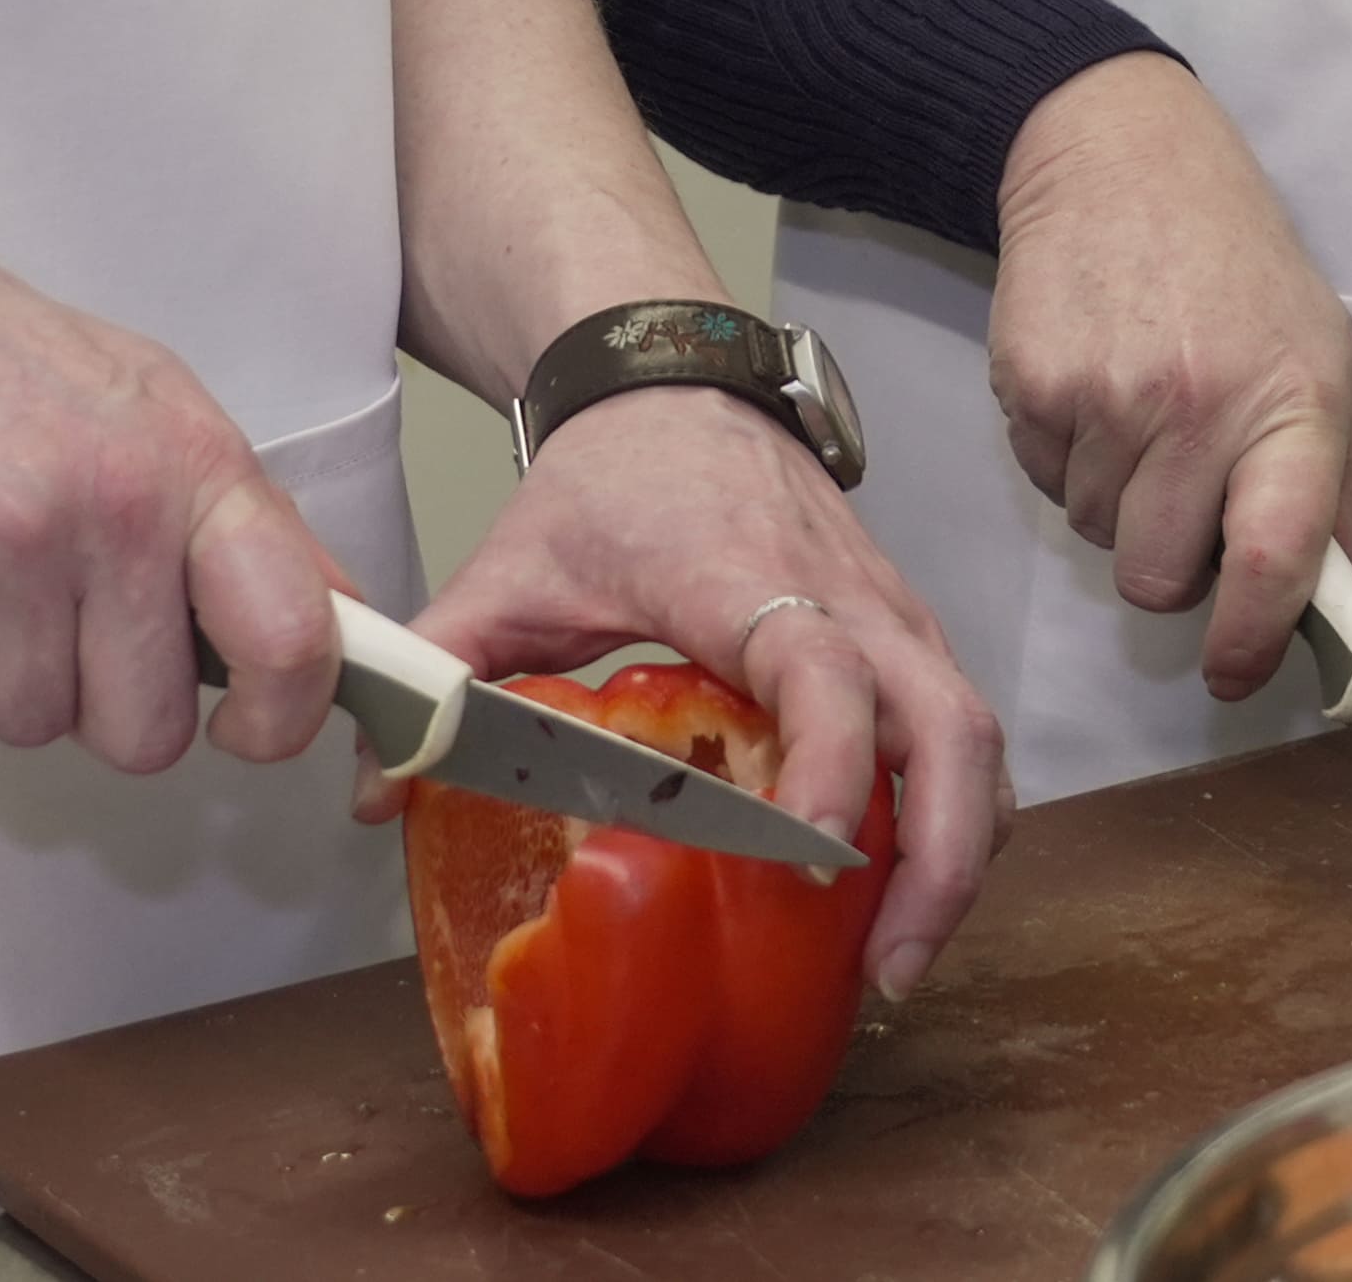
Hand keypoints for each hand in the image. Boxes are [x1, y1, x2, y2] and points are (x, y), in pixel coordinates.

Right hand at [0, 196, 350, 776]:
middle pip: (148, 729)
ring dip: (6, 684)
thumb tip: (333, 627)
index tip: (247, 727)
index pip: (295, 635)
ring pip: (37, 726)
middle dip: (104, 708)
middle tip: (63, 628)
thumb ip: (237, 520)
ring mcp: (9, 539)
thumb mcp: (152, 406)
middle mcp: (117, 502)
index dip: (282, 718)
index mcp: (196, 461)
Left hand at [415, 387, 1007, 997]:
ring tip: (896, 959)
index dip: (829, 762)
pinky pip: (963, 731)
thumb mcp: (508, 569)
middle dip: (941, 854)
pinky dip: (957, 816)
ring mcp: (891, 615)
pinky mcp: (909, 634)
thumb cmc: (608, 481)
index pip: (820, 666)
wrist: (679, 384)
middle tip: (885, 966)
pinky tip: (902, 895)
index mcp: (742, 577)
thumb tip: (375, 795)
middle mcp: (845, 596)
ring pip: (976, 735)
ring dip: (961, 852)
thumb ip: (441, 668)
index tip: (809, 856)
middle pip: (948, 722)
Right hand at [983, 54, 1351, 702]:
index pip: (1279, 557)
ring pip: (1094, 535)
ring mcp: (1107, 394)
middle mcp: (1201, 403)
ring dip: (1115, 502)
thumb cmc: (1237, 271)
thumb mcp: (1324, 362)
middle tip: (1183, 496)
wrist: (1122, 157)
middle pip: (1159, 577)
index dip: (1252, 641)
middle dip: (1168, 564)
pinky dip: (1065, 458)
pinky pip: (1042, 482)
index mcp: (1295, 403)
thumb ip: (1331, 494)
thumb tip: (1336, 620)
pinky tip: (1094, 387)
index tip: (1233, 671)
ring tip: (1140, 413)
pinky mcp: (1032, 382)